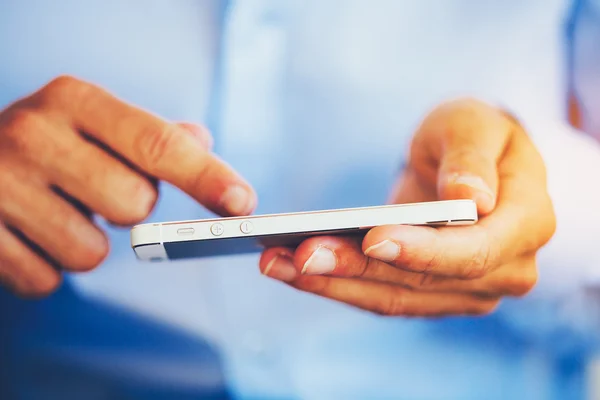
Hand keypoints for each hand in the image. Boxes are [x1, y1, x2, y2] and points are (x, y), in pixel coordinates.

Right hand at [0, 76, 255, 296]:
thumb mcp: (96, 121)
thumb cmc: (53, 144)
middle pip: (133, 203)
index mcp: (75, 100)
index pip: (158, 143)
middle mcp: (33, 133)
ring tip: (59, 213)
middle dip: (128, 209)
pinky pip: (47, 280)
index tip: (242, 203)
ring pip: (91, 253)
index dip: (206, 177)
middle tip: (97, 191)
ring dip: (87, 244)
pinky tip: (31, 235)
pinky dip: (49, 266)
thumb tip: (203, 141)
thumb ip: (154, 135)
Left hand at [259, 99, 555, 316]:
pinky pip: (382, 296)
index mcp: (527, 223)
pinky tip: (293, 268)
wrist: (465, 163)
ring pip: (395, 298)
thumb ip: (472, 158)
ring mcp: (470, 289)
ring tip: (278, 263)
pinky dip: (338, 284)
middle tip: (298, 255)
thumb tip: (472, 198)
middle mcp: (506, 268)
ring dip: (334, 284)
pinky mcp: (433, 294)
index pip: (473, 252)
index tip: (370, 238)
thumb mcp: (473, 124)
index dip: (420, 251)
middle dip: (356, 270)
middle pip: (422, 282)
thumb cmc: (472, 134)